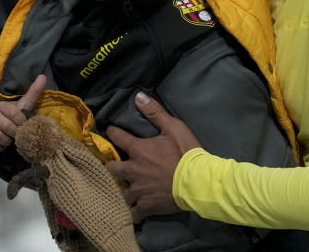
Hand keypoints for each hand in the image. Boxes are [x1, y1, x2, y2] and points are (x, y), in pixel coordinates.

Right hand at [0, 75, 45, 153]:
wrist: (4, 133)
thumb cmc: (15, 119)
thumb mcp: (25, 106)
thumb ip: (34, 92)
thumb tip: (43, 76)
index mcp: (2, 106)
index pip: (14, 113)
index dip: (22, 122)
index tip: (24, 126)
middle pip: (6, 126)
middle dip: (14, 133)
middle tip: (17, 134)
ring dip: (7, 141)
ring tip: (10, 139)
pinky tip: (2, 145)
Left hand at [104, 92, 199, 221]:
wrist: (199, 182)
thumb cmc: (186, 153)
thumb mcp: (173, 127)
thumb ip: (154, 112)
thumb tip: (138, 96)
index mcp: (138, 150)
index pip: (117, 137)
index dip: (112, 132)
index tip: (110, 131)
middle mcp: (133, 170)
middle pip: (111, 169)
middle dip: (110, 167)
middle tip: (111, 166)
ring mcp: (139, 190)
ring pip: (120, 192)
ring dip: (120, 190)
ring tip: (121, 190)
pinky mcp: (147, 206)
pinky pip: (133, 212)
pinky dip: (132, 211)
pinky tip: (132, 210)